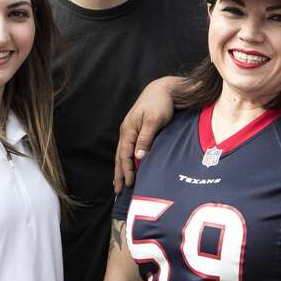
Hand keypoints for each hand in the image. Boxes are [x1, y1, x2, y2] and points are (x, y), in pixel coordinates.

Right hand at [113, 76, 180, 192]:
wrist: (163, 89)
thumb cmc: (160, 104)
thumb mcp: (155, 121)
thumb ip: (146, 139)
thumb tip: (138, 157)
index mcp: (129, 129)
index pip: (125, 155)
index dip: (126, 170)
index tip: (130, 184)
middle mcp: (126, 131)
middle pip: (119, 156)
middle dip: (119, 174)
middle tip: (118, 191)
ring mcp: (130, 130)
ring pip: (122, 153)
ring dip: (120, 169)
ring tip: (118, 183)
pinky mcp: (136, 130)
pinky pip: (127, 149)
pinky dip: (125, 160)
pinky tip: (127, 166)